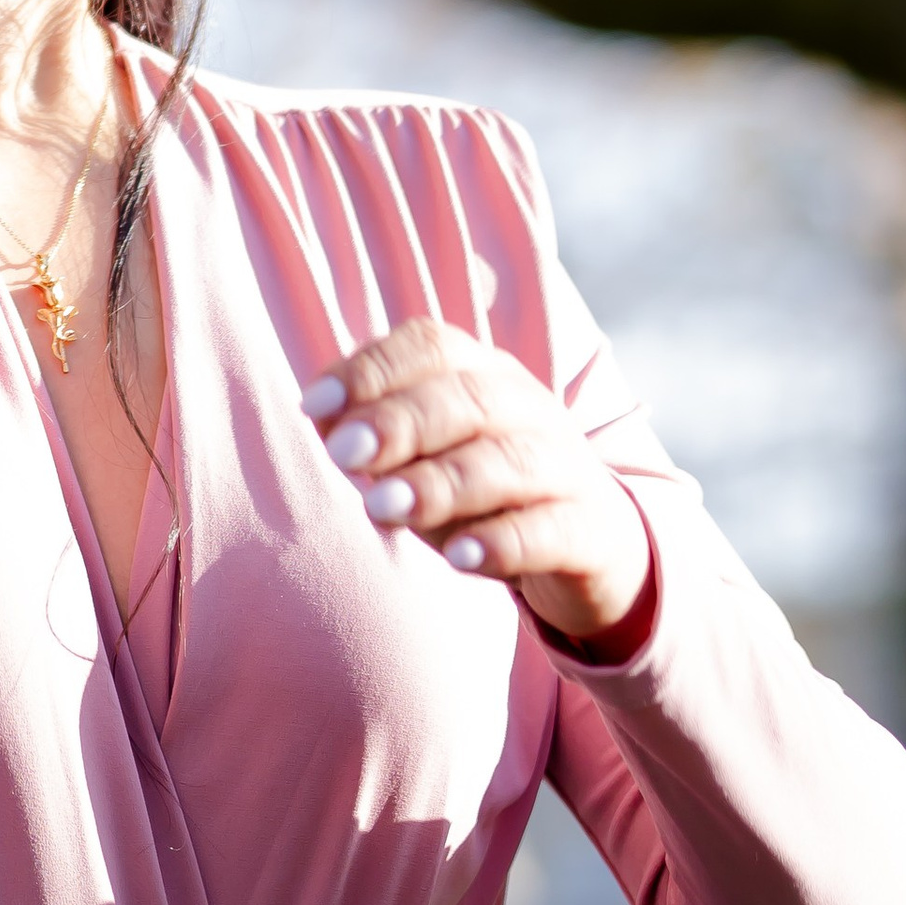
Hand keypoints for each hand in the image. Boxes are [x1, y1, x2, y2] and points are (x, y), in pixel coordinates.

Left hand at [303, 314, 655, 653]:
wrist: (591, 544)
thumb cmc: (481, 488)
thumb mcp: (426, 457)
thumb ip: (375, 434)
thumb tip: (319, 415)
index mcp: (483, 372)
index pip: (431, 346)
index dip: (371, 369)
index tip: (314, 405)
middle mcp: (529, 407)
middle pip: (467, 399)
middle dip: (400, 424)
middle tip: (344, 456)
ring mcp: (566, 467)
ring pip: (508, 461)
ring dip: (440, 483)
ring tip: (382, 508)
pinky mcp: (590, 531)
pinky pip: (552, 530)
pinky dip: (504, 541)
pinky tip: (461, 558)